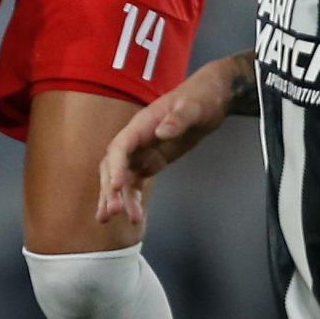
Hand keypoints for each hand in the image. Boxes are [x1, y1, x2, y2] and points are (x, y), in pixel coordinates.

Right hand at [95, 67, 228, 223]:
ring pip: (121, 178)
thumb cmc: (200, 99)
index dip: (115, 166)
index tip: (118, 185)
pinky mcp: (150, 163)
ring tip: (110, 219)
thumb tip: (162, 132)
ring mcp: (141, 153)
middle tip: (112, 211)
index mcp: (140, 125)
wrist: (210, 100)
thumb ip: (178, 119)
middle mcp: (135, 141)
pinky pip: (135, 183)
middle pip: (113, 166)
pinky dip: (131, 199)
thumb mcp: (193, 107)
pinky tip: (131, 216)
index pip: (120, 147)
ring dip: (116, 198)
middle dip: (110, 189)